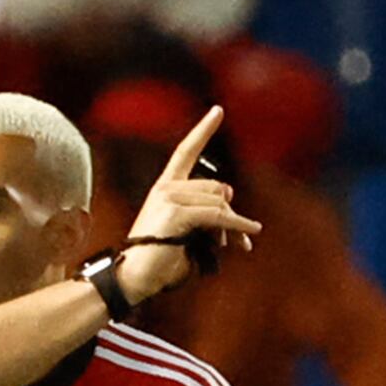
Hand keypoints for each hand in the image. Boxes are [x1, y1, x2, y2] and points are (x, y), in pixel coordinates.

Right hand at [108, 106, 256, 298]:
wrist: (137, 276)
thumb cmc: (162, 258)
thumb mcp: (189, 229)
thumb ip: (207, 211)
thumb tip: (231, 201)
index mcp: (166, 186)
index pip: (187, 151)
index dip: (203, 130)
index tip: (218, 110)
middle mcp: (166, 187)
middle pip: (218, 188)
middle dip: (232, 214)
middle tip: (239, 241)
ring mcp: (169, 196)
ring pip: (220, 202)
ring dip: (234, 226)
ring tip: (234, 247)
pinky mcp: (176, 212)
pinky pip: (218, 215)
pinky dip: (237, 226)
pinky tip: (249, 236)